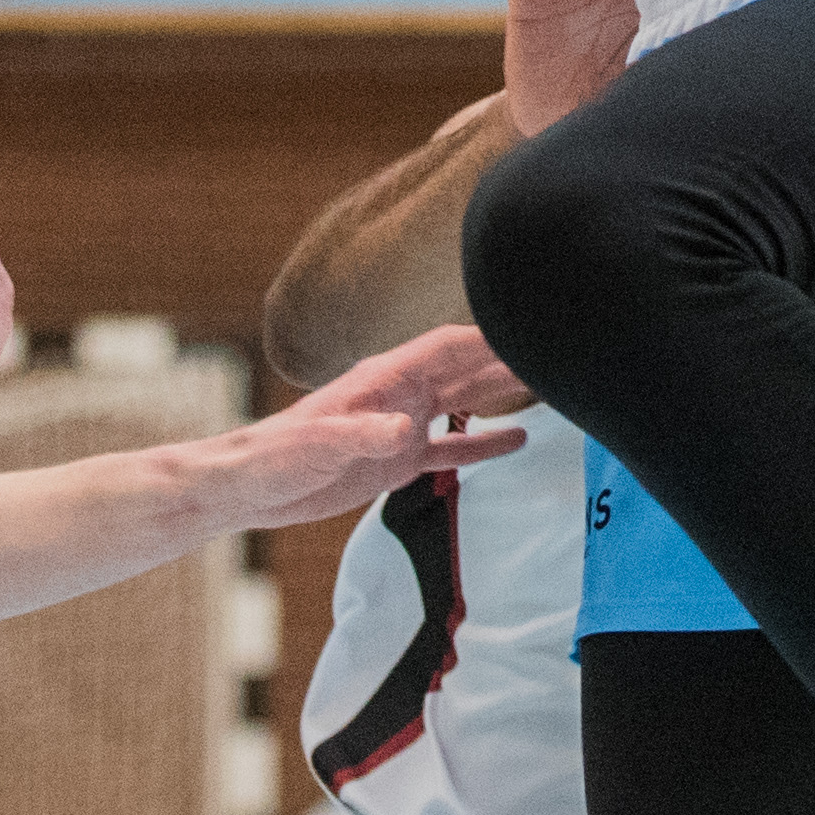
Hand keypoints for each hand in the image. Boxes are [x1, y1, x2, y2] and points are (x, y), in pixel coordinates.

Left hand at [205, 327, 533, 526]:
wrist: (253, 486)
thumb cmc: (277, 457)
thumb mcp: (319, 446)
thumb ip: (362, 436)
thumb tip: (405, 431)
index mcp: (384, 379)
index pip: (448, 348)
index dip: (489, 337)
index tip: (532, 327)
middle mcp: (400, 394)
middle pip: (467, 368)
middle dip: (511, 357)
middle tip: (561, 352)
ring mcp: (402, 424)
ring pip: (466, 400)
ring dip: (505, 392)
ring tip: (556, 386)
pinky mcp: (398, 458)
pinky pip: (452, 444)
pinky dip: (484, 441)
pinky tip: (518, 440)